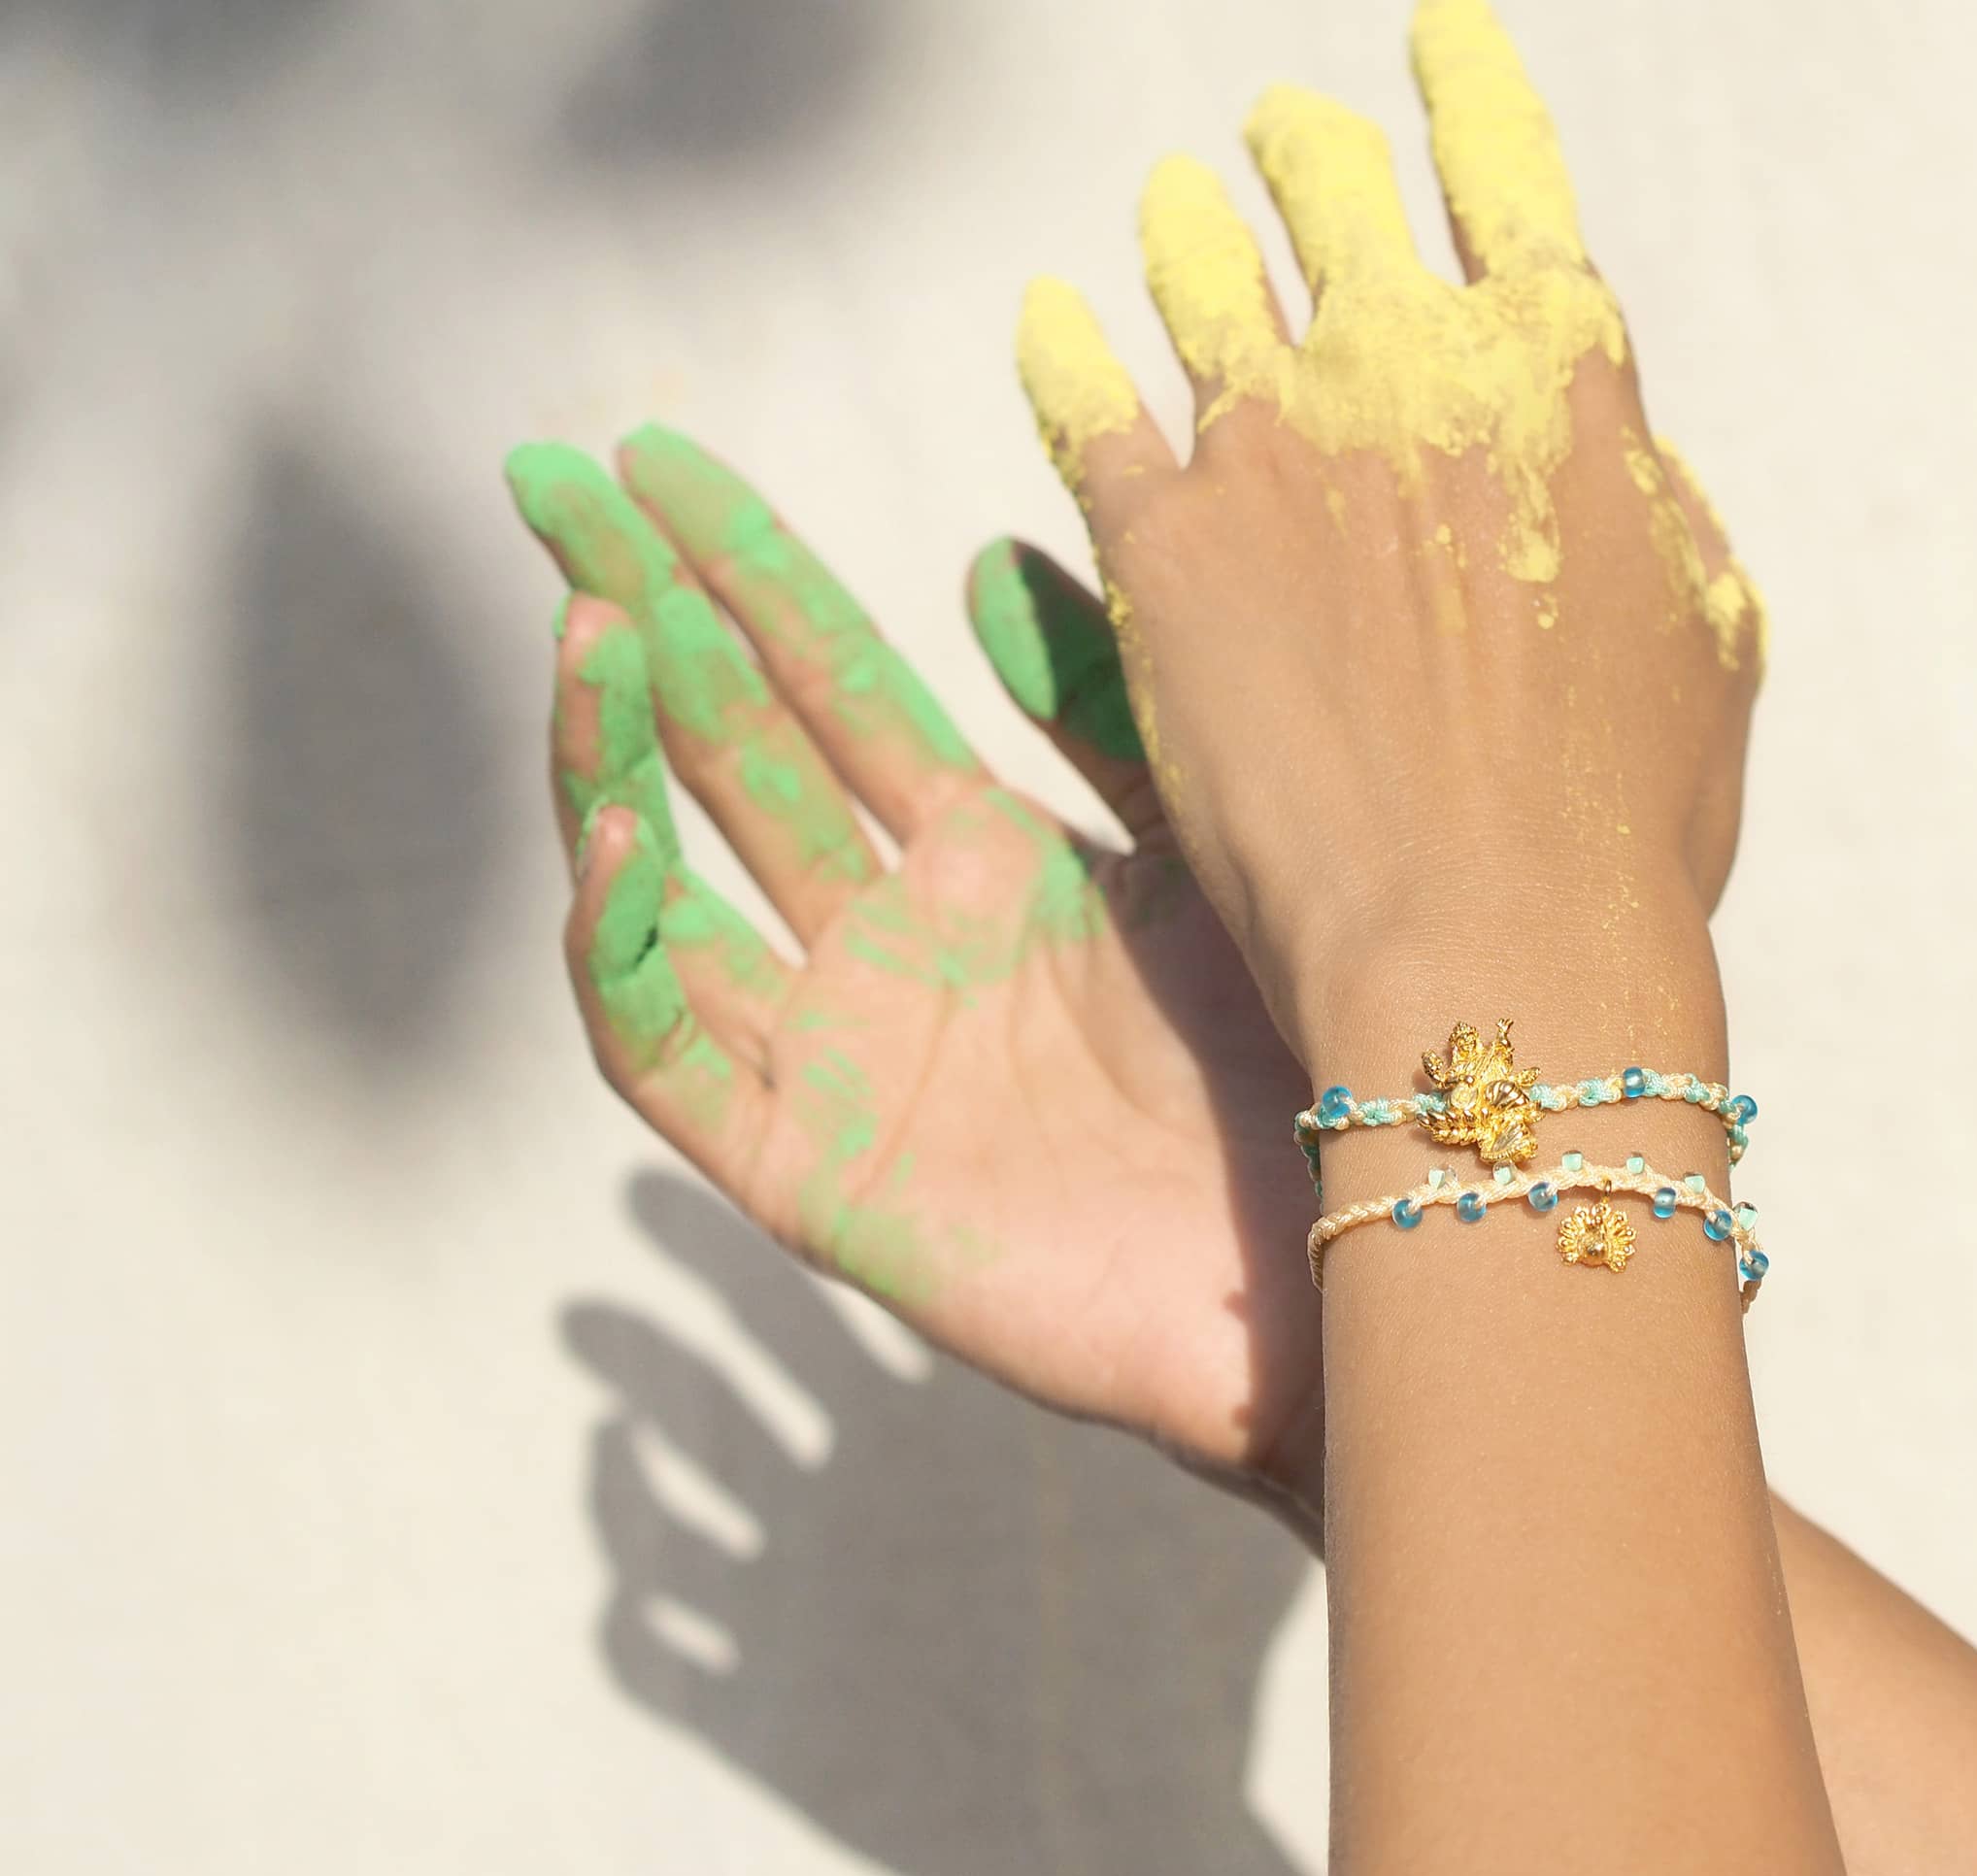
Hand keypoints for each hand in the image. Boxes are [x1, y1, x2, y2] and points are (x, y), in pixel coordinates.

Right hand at [506, 431, 1324, 1528]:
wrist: (1354, 1241)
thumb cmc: (1302, 1058)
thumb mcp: (1200, 844)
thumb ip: (1099, 711)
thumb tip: (982, 557)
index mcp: (978, 859)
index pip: (822, 682)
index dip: (735, 569)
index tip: (650, 458)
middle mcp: (889, 947)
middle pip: (724, 756)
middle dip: (635, 618)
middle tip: (547, 482)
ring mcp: (840, 1059)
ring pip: (667, 895)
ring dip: (609, 763)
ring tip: (590, 629)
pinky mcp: (814, 1177)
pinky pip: (671, 1060)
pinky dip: (625, 953)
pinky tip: (624, 839)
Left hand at [1013, 0, 1763, 1076]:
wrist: (1490, 949)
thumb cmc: (1626, 828)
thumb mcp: (1707, 646)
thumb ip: (1652, 510)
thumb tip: (1615, 440)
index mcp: (1563, 385)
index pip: (1509, 183)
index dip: (1468, 94)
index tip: (1436, 35)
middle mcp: (1413, 375)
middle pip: (1340, 204)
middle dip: (1309, 154)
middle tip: (1282, 131)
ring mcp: (1277, 448)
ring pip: (1204, 277)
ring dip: (1186, 227)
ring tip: (1168, 203)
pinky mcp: (1164, 543)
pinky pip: (1088, 407)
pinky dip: (1064, 352)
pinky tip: (1049, 319)